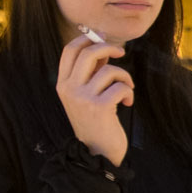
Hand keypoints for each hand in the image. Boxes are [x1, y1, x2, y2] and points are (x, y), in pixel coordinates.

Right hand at [56, 34, 132, 165]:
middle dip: (109, 48)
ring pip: (109, 70)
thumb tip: (103, 46)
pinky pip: (120, 87)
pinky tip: (127, 103)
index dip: (86, 39)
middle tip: (121, 53)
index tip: (102, 39)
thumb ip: (90, 72)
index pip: (69, 50)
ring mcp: (83, 98)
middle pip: (89, 53)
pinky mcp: (99, 108)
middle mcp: (69, 89)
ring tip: (127, 89)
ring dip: (124, 77)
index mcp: (62, 84)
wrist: (97, 153)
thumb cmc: (95, 121)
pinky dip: (129, 92)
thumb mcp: (85, 95)